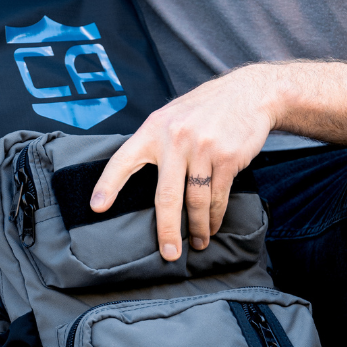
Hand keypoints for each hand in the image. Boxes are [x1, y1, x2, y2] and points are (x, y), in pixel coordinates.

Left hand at [90, 64, 284, 258]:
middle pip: (166, 196)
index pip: (123, 160)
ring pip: (195, 201)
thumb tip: (140, 176)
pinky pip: (218, 196)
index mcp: (154, 129)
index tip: (97, 207)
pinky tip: (213, 225)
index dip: (108, 184)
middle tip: (169, 252)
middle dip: (166, 229)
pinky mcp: (226, 158)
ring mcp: (202, 148)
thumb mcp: (173, 116)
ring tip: (198, 242)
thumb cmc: (206, 109)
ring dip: (197, 227)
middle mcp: (175, 139)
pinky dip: (216, 216)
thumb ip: (157, 141)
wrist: (249, 93)